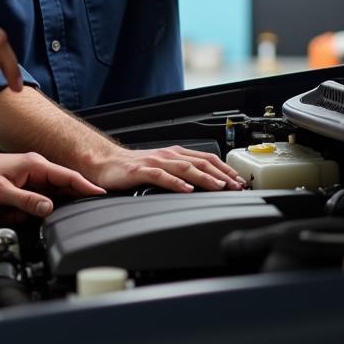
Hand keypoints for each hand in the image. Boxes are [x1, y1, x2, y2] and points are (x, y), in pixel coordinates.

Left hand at [0, 150, 104, 218]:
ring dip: (64, 208)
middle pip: (67, 187)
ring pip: (57, 198)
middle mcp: (37, 173)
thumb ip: (25, 199)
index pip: (68, 176)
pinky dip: (50, 213)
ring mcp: (33, 184)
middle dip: (80, 198)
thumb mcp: (0, 190)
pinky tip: (56, 221)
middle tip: (97, 212)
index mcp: (35, 166)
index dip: (86, 185)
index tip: (103, 194)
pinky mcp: (27, 195)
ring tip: (81, 218)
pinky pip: (44, 205)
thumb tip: (48, 208)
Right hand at [88, 144, 244, 192]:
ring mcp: (154, 162)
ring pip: (184, 168)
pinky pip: (161, 176)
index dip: (225, 169)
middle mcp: (167, 155)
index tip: (240, 181)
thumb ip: (180, 174)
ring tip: (219, 187)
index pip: (206, 159)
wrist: (103, 162)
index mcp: (174, 154)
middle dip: (222, 175)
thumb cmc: (131, 168)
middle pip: (200, 162)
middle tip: (237, 186)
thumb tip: (205, 187)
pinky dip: (176, 183)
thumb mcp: (160, 168)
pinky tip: (186, 189)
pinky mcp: (140, 171)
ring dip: (204, 178)